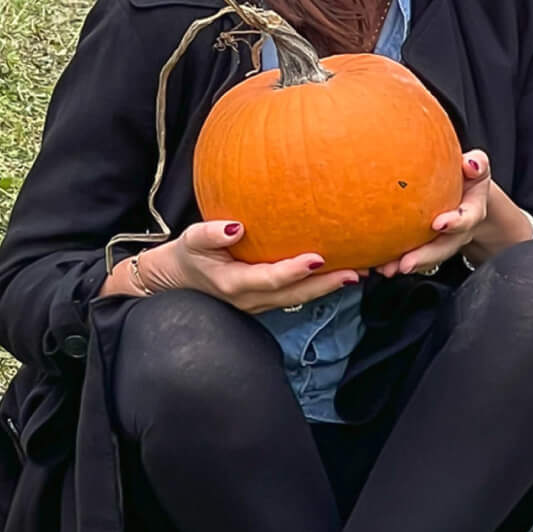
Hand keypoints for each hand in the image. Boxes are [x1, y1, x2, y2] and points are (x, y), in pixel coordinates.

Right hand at [123, 219, 360, 313]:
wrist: (175, 282)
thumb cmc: (186, 256)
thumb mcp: (191, 240)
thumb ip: (211, 234)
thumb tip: (236, 227)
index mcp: (233, 284)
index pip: (269, 279)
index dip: (294, 271)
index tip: (317, 259)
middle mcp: (250, 299)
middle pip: (294, 295)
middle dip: (326, 285)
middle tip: (355, 272)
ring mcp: (259, 304)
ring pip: (298, 298)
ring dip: (327, 288)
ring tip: (356, 273)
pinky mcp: (264, 301)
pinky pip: (295, 296)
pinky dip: (317, 286)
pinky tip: (336, 274)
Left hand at [382, 151, 493, 276]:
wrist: (466, 196)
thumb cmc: (468, 178)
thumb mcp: (476, 168)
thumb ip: (477, 164)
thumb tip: (469, 163)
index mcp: (471, 212)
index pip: (466, 219)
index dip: (454, 223)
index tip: (438, 224)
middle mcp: (458, 232)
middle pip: (443, 248)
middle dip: (425, 257)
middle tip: (405, 263)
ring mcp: (442, 242)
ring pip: (427, 258)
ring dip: (408, 265)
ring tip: (387, 269)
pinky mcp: (426, 245)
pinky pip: (412, 256)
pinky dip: (395, 261)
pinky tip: (379, 264)